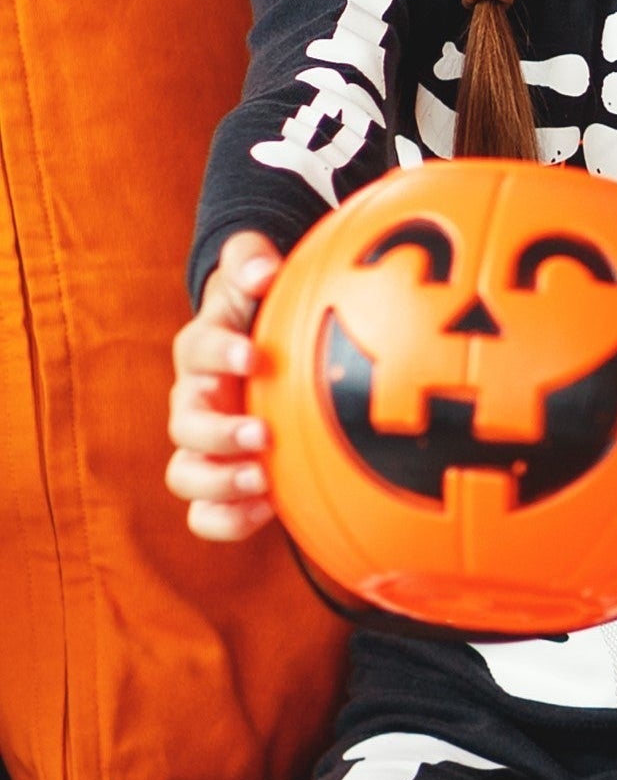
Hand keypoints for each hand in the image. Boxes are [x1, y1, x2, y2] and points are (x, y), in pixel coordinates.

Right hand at [166, 232, 283, 540]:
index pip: (199, 351)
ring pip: (186, 474)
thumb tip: (262, 270)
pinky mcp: (222, 479)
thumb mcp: (256, 273)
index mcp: (204, 351)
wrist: (263, 350)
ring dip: (218, 482)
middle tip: (261, 433)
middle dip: (218, 432)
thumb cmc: (263, 308)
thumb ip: (251, 260)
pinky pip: (207, 513)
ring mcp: (204, 445)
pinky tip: (269, 511)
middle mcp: (195, 401)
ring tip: (261, 481)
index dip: (221, 354)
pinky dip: (227, 518)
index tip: (254, 356)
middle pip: (185, 424)